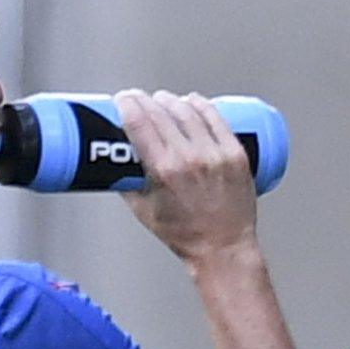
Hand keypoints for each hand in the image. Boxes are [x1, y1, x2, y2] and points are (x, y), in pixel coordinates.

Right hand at [114, 89, 258, 265]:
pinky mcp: (235, 153)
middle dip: (144, 100)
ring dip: (169, 100)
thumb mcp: (144, 211)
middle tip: (137, 99)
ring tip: (161, 100)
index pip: (139, 121)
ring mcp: (215, 154)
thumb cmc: (185, 235)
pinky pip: (215, 118)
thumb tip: (114, 163)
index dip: (127, 104)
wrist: (223, 248)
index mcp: (164, 171)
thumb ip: (126, 184)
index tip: (121, 100)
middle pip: (161, 111)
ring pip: (188, 110)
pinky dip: (200, 105)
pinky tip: (190, 100)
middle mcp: (190, 158)